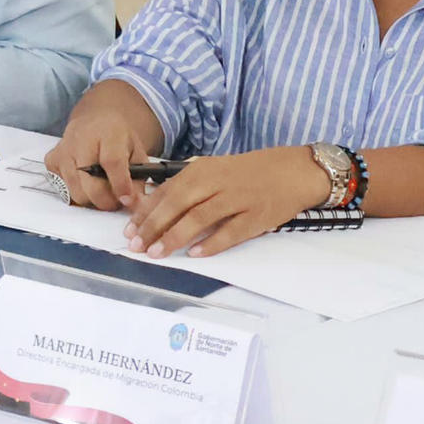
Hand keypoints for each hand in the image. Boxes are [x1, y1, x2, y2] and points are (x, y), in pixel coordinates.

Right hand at [45, 91, 154, 211]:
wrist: (93, 121)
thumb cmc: (117, 139)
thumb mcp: (136, 151)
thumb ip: (139, 177)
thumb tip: (134, 202)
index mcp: (108, 132)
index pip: (112, 162)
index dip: (120, 185)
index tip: (127, 199)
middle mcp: (81, 140)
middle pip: (91, 184)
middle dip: (107, 201)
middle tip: (116, 200)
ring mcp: (63, 150)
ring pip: (77, 192)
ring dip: (92, 200)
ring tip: (102, 191)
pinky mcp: (51, 160)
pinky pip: (64, 190)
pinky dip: (77, 193)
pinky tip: (85, 182)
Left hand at [124, 147, 331, 258]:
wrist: (293, 170)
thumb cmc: (248, 173)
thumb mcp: (214, 171)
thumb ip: (187, 187)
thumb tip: (155, 206)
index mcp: (202, 169)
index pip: (166, 192)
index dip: (146, 212)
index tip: (129, 229)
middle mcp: (217, 182)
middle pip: (177, 204)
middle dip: (153, 226)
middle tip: (136, 245)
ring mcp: (237, 198)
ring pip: (199, 218)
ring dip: (174, 237)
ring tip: (157, 253)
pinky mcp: (257, 216)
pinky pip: (231, 231)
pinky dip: (212, 243)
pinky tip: (196, 254)